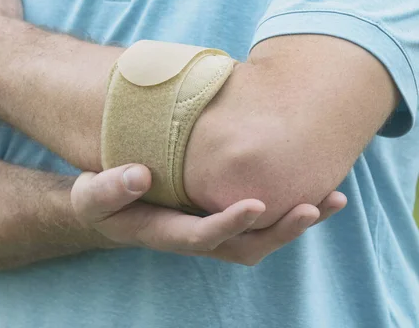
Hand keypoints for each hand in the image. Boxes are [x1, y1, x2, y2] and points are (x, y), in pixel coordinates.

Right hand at [72, 164, 346, 264]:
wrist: (108, 211)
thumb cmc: (100, 202)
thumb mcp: (92, 195)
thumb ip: (110, 189)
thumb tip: (140, 175)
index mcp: (164, 233)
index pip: (202, 236)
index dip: (229, 223)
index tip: (257, 204)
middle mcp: (194, 238)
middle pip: (245, 247)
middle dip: (280, 231)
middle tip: (313, 207)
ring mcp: (209, 231)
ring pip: (260, 239)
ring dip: (294, 224)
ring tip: (331, 200)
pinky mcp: (218, 217)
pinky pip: (258, 223)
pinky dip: (286, 209)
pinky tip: (310, 187)